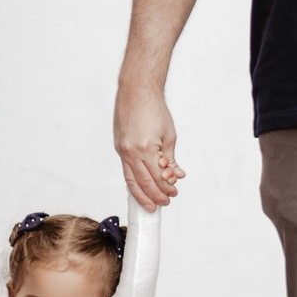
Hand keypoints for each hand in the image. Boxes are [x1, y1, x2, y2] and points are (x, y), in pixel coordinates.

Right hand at [114, 86, 183, 210]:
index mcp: (146, 148)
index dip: (167, 188)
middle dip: (155, 195)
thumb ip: (171, 159)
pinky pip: (126, 171)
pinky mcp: (119, 148)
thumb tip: (176, 176)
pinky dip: (133, 183)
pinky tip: (140, 190)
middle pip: (144, 183)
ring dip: (141, 195)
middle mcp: (131, 152)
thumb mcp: (169, 135)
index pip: (157, 177)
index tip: (174, 193)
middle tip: (165, 203)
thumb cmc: (154, 109)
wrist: (136, 91)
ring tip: (150, 205)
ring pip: (131, 181)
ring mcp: (123, 151)